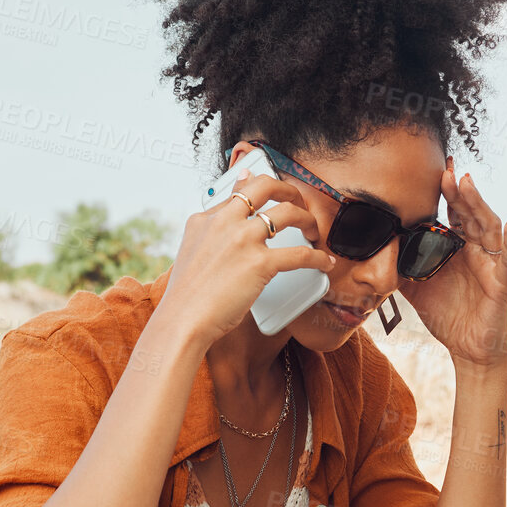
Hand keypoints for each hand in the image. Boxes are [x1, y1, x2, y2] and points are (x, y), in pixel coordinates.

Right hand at [154, 170, 334, 348]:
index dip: (260, 189)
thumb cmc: (188, 296)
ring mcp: (243, 240)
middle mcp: (225, 223)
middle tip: (299, 202)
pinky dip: (317, 258)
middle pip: (264, 186)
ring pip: (288, 213)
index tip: (273, 192)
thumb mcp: (192, 253)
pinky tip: (323, 263)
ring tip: (313, 232)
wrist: (182, 321)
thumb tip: (226, 218)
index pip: (239, 191)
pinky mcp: (260, 263)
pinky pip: (300, 254)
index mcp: (205, 220)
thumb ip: (210, 233)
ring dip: (308, 220)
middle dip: (289, 190)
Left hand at [399, 168, 506, 369]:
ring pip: (488, 228)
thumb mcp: (416, 287)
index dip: (446, 192)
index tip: (434, 169)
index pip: (453, 213)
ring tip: (468, 184)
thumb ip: (401, 266)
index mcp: (458, 248)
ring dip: (479, 204)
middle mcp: (476, 250)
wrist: (467, 349)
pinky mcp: (501, 282)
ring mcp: (491, 263)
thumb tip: (374, 249)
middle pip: (470, 214)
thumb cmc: (447, 315)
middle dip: (459, 191)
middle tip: (446, 170)